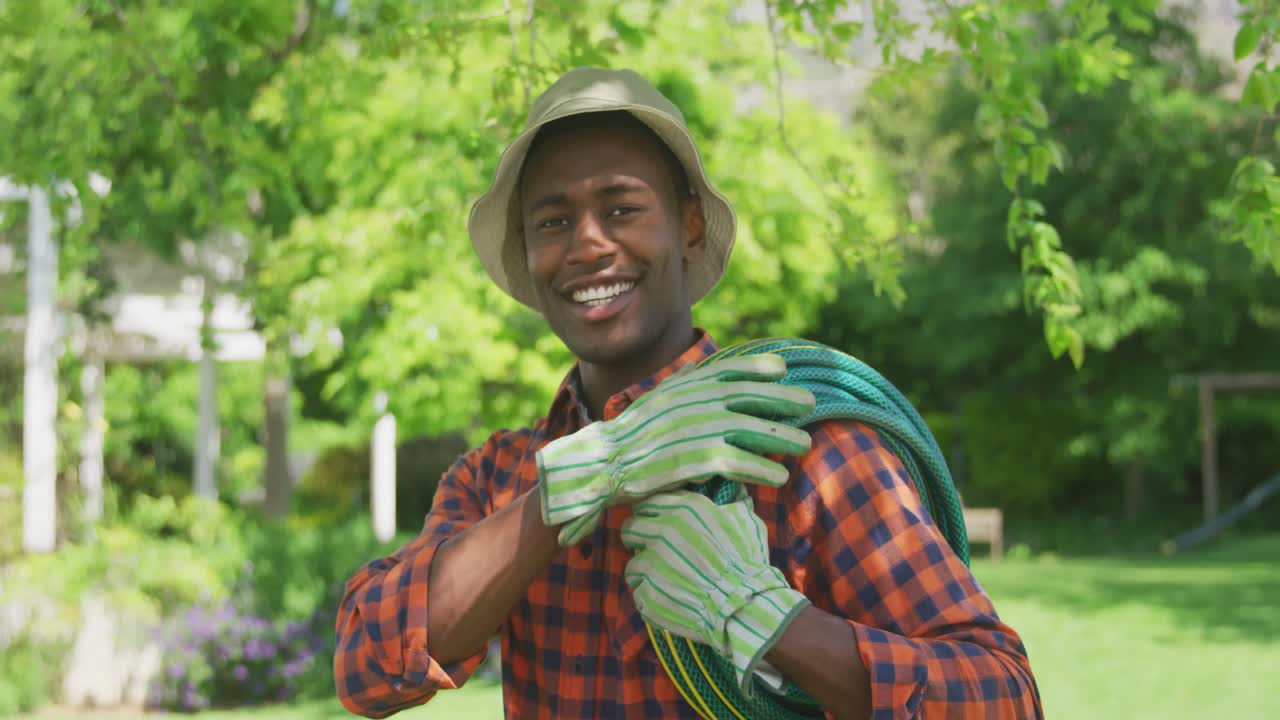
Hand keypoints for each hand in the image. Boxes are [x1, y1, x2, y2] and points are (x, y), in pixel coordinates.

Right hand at [538, 353, 814, 545]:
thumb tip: (696, 366)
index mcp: (686, 384)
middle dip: (783, 399)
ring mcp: (697, 428)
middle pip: (751, 396)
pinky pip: (738, 462)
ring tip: (804, 445)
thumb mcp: (656, 399)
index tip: (783, 368)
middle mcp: (696, 401)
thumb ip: (680, 383)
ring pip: (752, 429)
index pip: (730, 367)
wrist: (605, 462)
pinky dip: (761, 468)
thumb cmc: (632, 433)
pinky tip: (779, 477)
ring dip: (782, 437)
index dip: (759, 367)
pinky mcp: (696, 459)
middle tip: (809, 405)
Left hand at [621, 490, 809, 692]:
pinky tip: (671, 598)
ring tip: (665, 579)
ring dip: (646, 570)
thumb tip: (731, 490)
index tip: (656, 521)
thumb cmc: (748, 562)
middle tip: (654, 548)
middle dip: (639, 537)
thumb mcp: (745, 522)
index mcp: (683, 511)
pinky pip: (640, 592)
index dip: (651, 513)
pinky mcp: (648, 594)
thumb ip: (731, 503)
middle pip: (630, 528)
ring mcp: (651, 566)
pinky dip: (652, 596)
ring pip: (633, 564)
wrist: (744, 606)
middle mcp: (661, 534)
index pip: (647, 503)